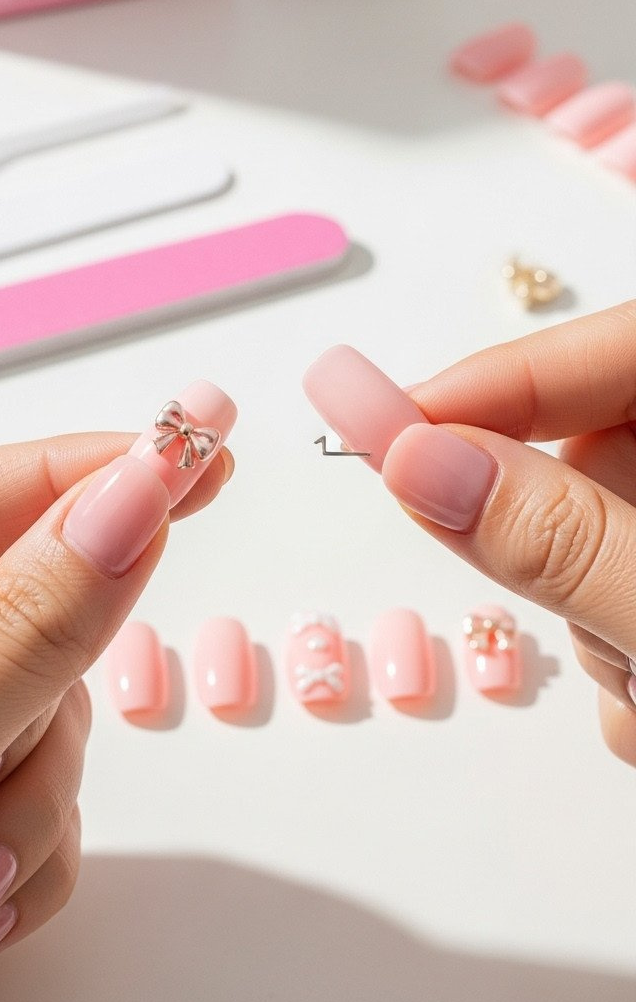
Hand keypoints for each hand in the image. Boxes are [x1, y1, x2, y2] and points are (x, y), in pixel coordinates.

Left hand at [0, 428, 232, 1001]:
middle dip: (42, 684)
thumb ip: (17, 636)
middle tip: (45, 712)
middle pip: (14, 603)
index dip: (67, 469)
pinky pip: (52, 794)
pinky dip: (34, 852)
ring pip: (49, 708)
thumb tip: (126, 504)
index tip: (183, 454)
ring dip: (31, 794)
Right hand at [377, 301, 635, 759]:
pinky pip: (612, 588)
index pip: (615, 346)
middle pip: (592, 452)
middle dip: (562, 553)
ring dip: (597, 631)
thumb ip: (562, 542)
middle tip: (612, 645)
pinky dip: (619, 655)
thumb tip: (415, 460)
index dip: (501, 379)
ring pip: (593, 539)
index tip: (389, 428)